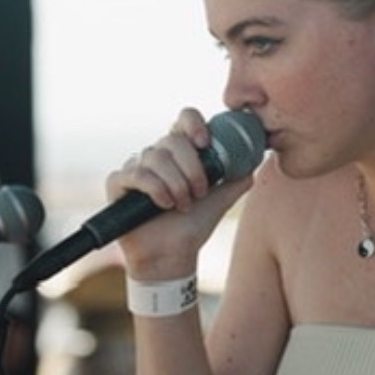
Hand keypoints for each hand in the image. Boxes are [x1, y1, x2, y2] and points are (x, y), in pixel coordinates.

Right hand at [107, 108, 254, 279]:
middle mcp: (157, 154)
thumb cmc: (195, 225)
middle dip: (192, 167)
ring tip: (183, 205)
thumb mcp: (222, 198)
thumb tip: (256, 158)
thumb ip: (237, 177)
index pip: (185, 118)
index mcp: (181, 151)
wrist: (173, 255)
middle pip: (173, 139)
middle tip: (199, 192)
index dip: (194, 124)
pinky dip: (154, 189)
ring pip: (155, 156)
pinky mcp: (118, 184)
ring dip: (175, 183)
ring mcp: (136, 167)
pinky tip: (164, 204)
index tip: (206, 143)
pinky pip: (134, 174)